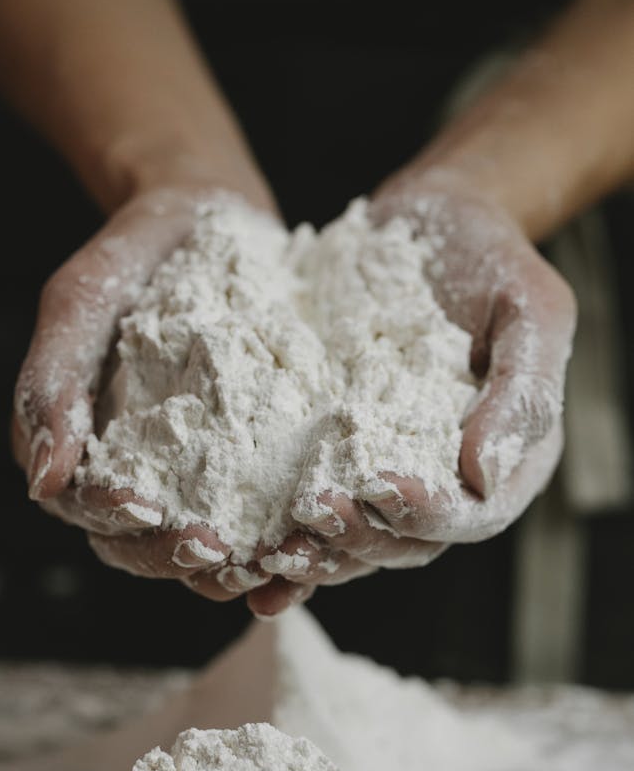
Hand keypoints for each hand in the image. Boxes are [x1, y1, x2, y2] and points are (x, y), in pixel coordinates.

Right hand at [12, 183, 291, 609]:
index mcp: (81, 447)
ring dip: (230, 567)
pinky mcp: (246, 466)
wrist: (207, 219)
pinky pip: (258, 518)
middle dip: (174, 556)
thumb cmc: (133, 255)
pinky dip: (277, 540)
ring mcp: (191, 476)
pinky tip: (307, 543)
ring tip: (268, 562)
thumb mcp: (80, 302)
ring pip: (199, 548)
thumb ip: (51, 382)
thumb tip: (42, 479)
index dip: (111, 517)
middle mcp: (133, 473)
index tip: (146, 508)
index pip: (85, 506)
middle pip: (140, 545)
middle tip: (217, 552)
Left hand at [245, 169, 575, 616]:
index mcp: (506, 461)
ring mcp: (386, 470)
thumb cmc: (492, 258)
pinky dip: (277, 525)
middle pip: (404, 541)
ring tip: (265, 551)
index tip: (383, 488)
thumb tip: (486, 477)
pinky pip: (308, 499)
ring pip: (353, 536)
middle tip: (309, 519)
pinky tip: (239, 540)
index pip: (471, 513)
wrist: (425, 220)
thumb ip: (524, 391)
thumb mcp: (530, 309)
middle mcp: (445, 480)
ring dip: (311, 551)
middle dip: (356, 538)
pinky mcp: (335, 453)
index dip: (428, 513)